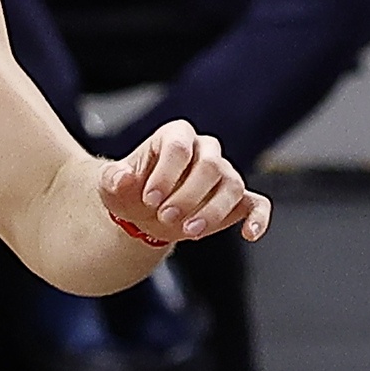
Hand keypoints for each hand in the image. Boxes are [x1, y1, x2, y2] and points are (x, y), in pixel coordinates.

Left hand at [98, 120, 268, 244]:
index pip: (180, 147)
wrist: (143, 213)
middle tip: (165, 216)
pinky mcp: (237, 201)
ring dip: (212, 211)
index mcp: (176, 136)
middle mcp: (205, 151)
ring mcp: (223, 174)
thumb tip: (124, 178)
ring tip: (189, 231)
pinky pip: (257, 204)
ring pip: (232, 186)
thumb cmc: (130, 191)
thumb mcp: (111, 184)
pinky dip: (258, 218)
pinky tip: (249, 234)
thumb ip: (114, 179)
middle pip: (210, 165)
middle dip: (188, 195)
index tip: (149, 198)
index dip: (166, 174)